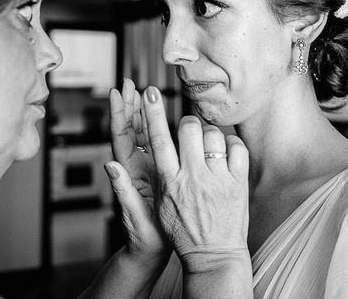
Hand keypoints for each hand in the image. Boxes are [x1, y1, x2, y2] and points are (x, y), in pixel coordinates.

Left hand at [106, 78, 168, 260]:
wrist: (152, 250)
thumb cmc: (143, 237)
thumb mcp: (134, 215)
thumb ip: (122, 191)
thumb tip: (109, 166)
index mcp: (127, 172)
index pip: (120, 137)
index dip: (118, 114)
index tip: (117, 92)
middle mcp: (134, 166)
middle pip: (129, 129)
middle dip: (129, 105)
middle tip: (130, 82)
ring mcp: (144, 168)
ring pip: (141, 134)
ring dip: (141, 112)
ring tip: (141, 91)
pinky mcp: (156, 173)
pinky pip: (154, 145)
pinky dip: (155, 127)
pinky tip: (158, 116)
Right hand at [142, 86, 249, 272]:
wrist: (214, 256)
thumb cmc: (183, 232)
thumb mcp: (154, 209)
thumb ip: (132, 184)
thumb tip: (109, 164)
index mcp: (169, 181)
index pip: (157, 138)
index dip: (151, 112)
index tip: (149, 92)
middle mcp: (192, 176)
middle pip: (188, 129)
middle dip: (188, 123)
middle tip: (190, 131)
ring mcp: (217, 179)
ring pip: (213, 135)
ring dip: (210, 135)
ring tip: (209, 147)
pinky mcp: (237, 183)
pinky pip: (237, 148)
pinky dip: (232, 145)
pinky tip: (227, 154)